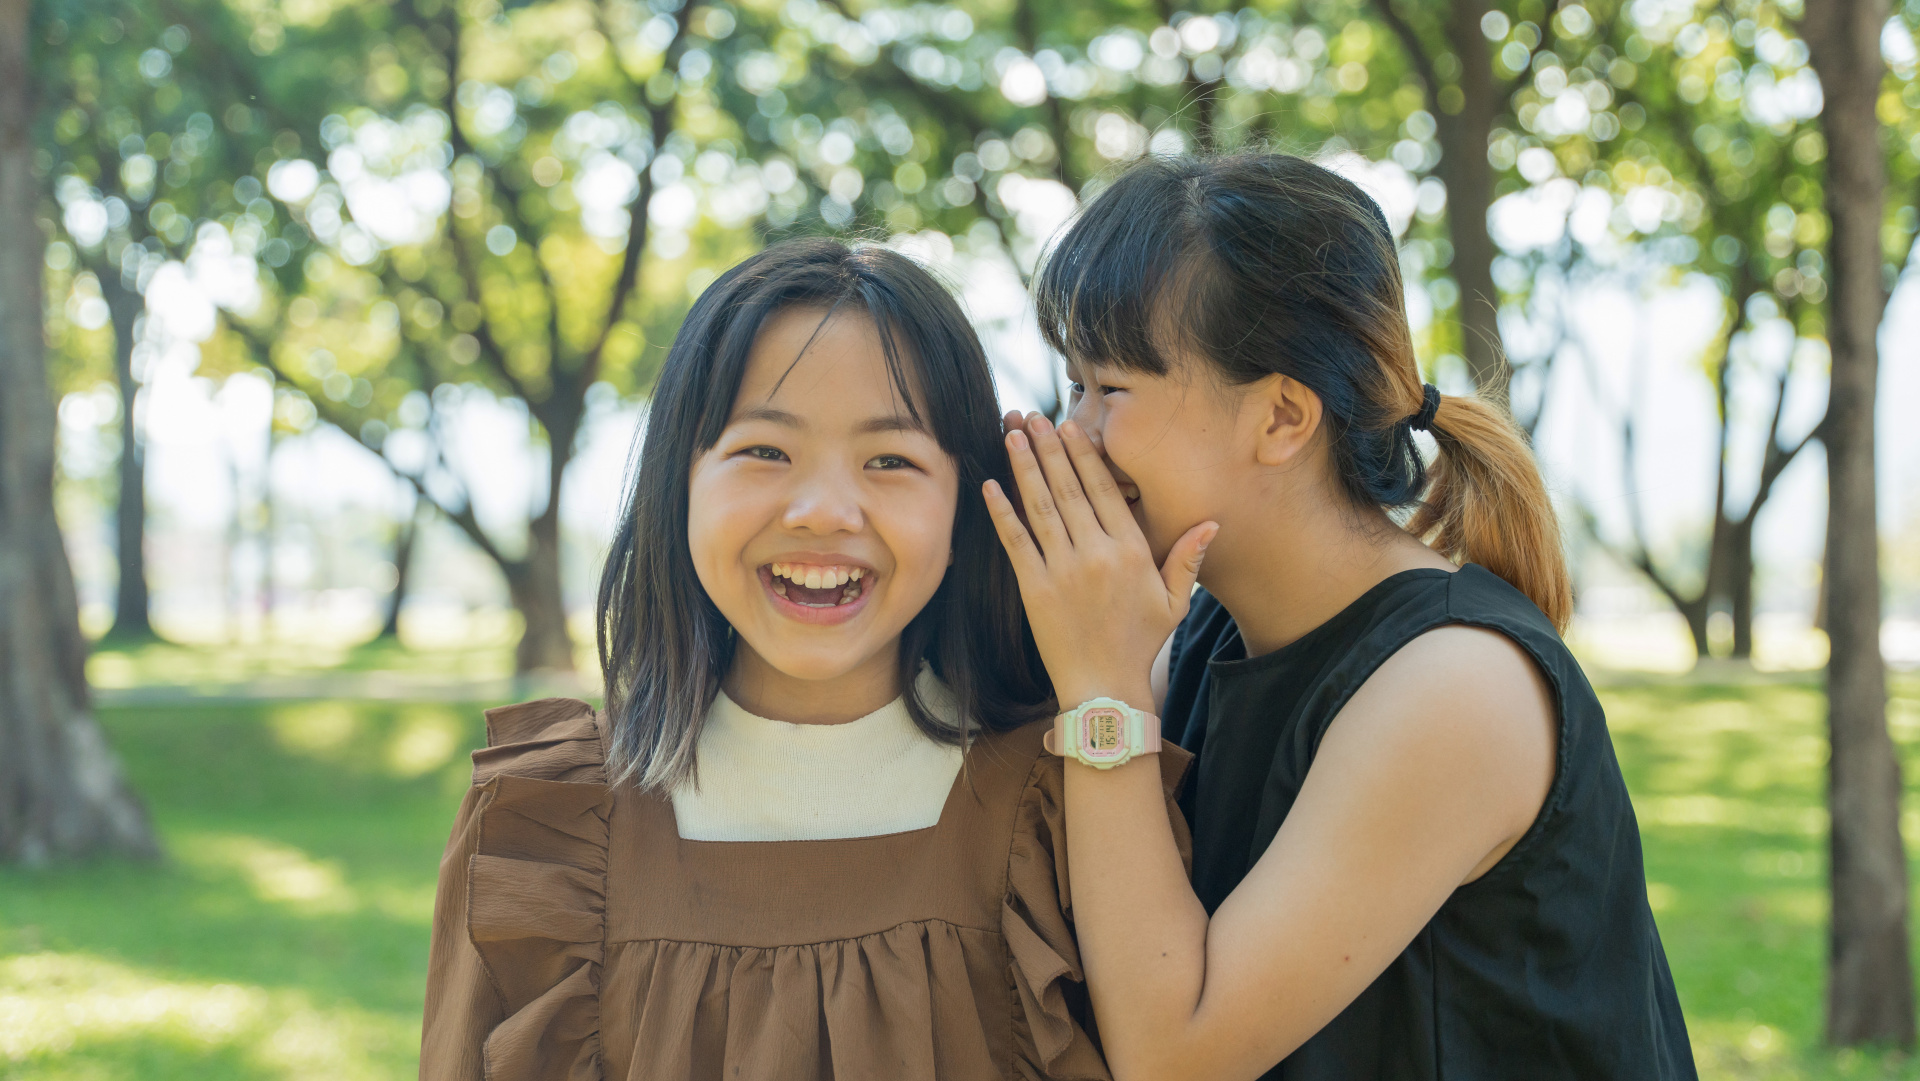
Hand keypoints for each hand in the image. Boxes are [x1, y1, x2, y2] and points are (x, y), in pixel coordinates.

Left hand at [983, 413, 1217, 712]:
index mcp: (1131, 551)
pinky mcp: (1034, 588)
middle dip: (1049, 448)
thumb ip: (1188, 558)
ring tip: (1011, 434)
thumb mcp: (1174, 602)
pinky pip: (1016, 542)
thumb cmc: (1140, 644)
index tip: (1070, 427)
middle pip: (1068, 489)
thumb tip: (1211, 522)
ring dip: (1024, 467)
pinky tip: (991, 485)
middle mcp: (1096, 554)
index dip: (1085, 455)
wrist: (1104, 689)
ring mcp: (1062, 570)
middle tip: (1032, 417)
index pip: (1105, 490)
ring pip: (1040, 507)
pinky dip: (1002, 512)